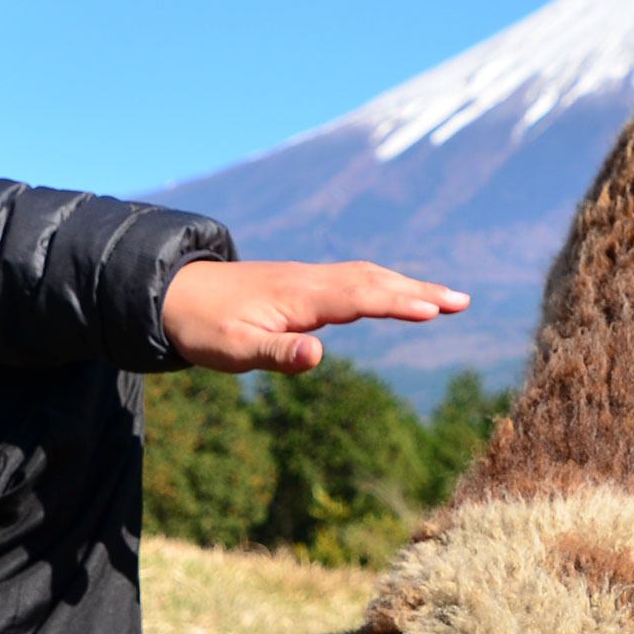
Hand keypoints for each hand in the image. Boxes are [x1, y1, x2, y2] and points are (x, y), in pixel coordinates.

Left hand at [161, 260, 468, 373]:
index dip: (397, 302)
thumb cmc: (203, 327)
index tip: (434, 309)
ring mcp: (308, 279)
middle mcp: (310, 281)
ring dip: (408, 285)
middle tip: (462, 302)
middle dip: (419, 290)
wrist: (172, 293)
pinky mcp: (303, 285)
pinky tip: (397, 293)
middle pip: (374, 281)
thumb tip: (319, 356)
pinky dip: (385, 283)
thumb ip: (278, 354)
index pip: (358, 297)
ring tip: (446, 300)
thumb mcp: (233, 351)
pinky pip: (355, 279)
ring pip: (367, 276)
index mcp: (299, 297)